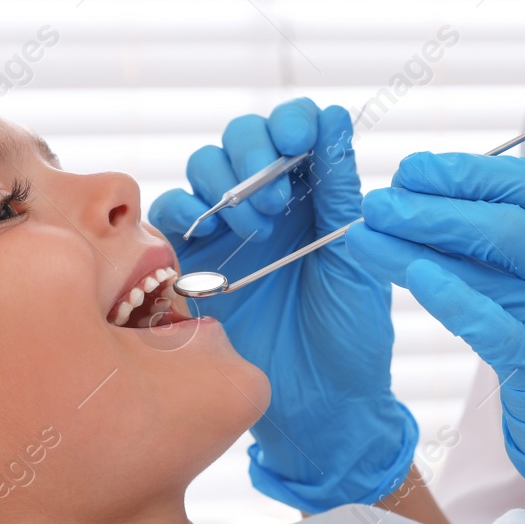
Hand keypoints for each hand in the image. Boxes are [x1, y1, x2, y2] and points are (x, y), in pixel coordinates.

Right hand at [149, 99, 415, 511]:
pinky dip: (184, 212)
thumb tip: (332, 117)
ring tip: (256, 231)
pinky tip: (209, 236)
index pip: (294, 130)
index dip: (291, 121)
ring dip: (225, 184)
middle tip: (277, 200)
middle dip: (253, 150)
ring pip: (204, 169)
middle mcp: (270, 204)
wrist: (320, 406)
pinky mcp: (192, 265)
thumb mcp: (352, 255)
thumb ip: (338, 188)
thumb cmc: (351, 334)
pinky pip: (171, 217)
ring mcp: (229, 232)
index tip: (299, 138)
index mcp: (316, 195)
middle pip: (241, 138)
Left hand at [344, 152, 524, 523]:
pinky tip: (412, 275)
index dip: (472, 171)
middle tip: (381, 201)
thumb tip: (422, 189)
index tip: (415, 169)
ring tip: (368, 232)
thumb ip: (507, 236)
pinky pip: (496, 329)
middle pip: (511, 224)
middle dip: (436, 207)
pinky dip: (451, 298)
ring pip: (493, 271)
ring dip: (420, 246)